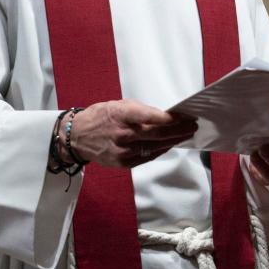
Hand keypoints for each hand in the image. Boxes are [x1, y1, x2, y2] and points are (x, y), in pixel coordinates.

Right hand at [65, 99, 196, 168]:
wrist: (77, 137)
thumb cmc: (100, 117)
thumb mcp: (119, 105)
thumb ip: (141, 111)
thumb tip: (164, 116)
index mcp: (121, 115)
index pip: (151, 117)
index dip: (170, 119)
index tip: (184, 117)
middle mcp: (122, 134)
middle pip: (157, 134)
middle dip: (178, 130)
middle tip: (192, 126)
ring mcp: (123, 150)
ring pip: (155, 146)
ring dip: (173, 140)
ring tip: (185, 134)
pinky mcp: (123, 162)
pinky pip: (148, 156)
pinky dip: (161, 150)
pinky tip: (169, 144)